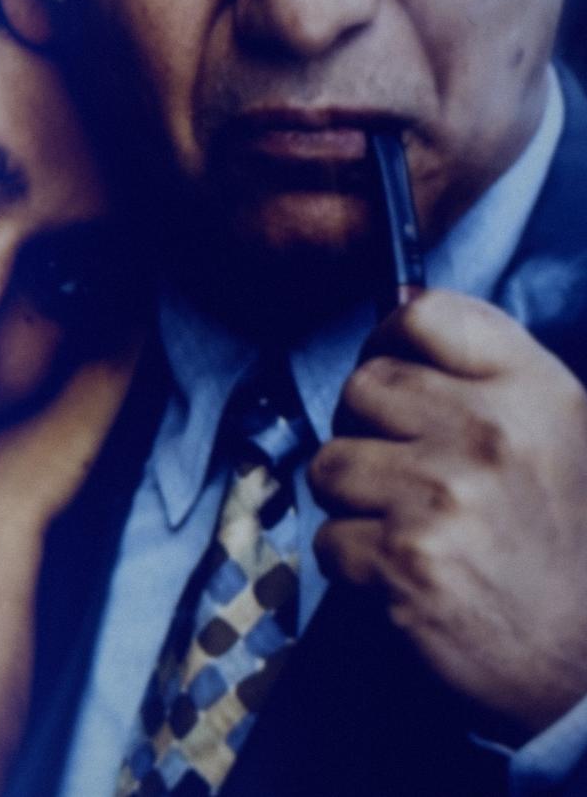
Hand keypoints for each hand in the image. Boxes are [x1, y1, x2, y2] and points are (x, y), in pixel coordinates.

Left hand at [311, 289, 586, 736]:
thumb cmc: (569, 547)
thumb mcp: (564, 435)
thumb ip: (488, 374)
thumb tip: (396, 309)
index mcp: (533, 392)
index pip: (425, 314)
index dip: (388, 338)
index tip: (391, 374)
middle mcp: (488, 435)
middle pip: (359, 389)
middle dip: (368, 433)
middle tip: (408, 479)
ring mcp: (443, 498)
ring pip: (329, 464)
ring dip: (354, 502)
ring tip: (412, 531)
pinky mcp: (404, 563)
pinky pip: (328, 539)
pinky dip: (355, 565)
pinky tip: (408, 579)